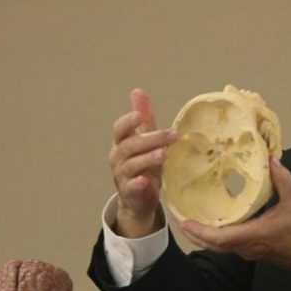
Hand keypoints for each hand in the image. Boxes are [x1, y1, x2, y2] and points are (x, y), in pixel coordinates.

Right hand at [108, 89, 177, 237]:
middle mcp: (118, 158)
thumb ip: (144, 118)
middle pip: (130, 145)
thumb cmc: (144, 166)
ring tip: (163, 155)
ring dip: (147, 158)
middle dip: (151, 139)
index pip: (120, 129)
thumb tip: (137, 91)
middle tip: (172, 135)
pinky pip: (131, 187)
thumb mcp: (146, 140)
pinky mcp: (129, 192)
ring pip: (131, 164)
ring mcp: (122, 176)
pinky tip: (145, 180)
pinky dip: (137, 183)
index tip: (140, 115)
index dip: (128, 121)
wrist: (139, 199)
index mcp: (122, 143)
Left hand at [180, 156, 290, 277]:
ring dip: (201, 234)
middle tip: (178, 216)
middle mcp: (245, 246)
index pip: (220, 237)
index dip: (200, 230)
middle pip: (212, 244)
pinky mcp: (249, 251)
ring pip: (217, 246)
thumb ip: (282, 179)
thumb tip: (270, 158)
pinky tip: (209, 222)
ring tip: (188, 217)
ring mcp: (246, 251)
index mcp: (254, 234)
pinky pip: (225, 245)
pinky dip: (213, 236)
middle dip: (194, 232)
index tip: (184, 220)